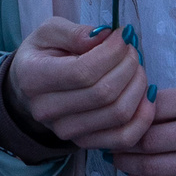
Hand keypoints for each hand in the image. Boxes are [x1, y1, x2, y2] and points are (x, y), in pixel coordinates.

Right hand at [10, 17, 155, 150]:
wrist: (30, 90)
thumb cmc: (43, 55)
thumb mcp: (49, 32)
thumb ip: (75, 32)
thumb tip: (104, 36)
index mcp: (33, 78)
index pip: (82, 71)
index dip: (111, 52)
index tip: (122, 35)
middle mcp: (46, 110)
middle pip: (104, 93)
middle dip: (128, 66)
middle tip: (131, 50)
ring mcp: (66, 131)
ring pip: (118, 114)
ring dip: (138, 86)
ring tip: (136, 68)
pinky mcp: (85, 143)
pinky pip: (124, 138)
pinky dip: (143, 117)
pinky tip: (145, 95)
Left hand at [116, 84, 175, 175]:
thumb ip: (172, 103)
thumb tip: (124, 112)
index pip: (150, 106)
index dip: (126, 114)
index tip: (115, 117)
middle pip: (148, 139)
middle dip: (121, 143)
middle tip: (109, 142)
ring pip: (153, 167)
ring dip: (128, 165)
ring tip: (120, 159)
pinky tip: (138, 175)